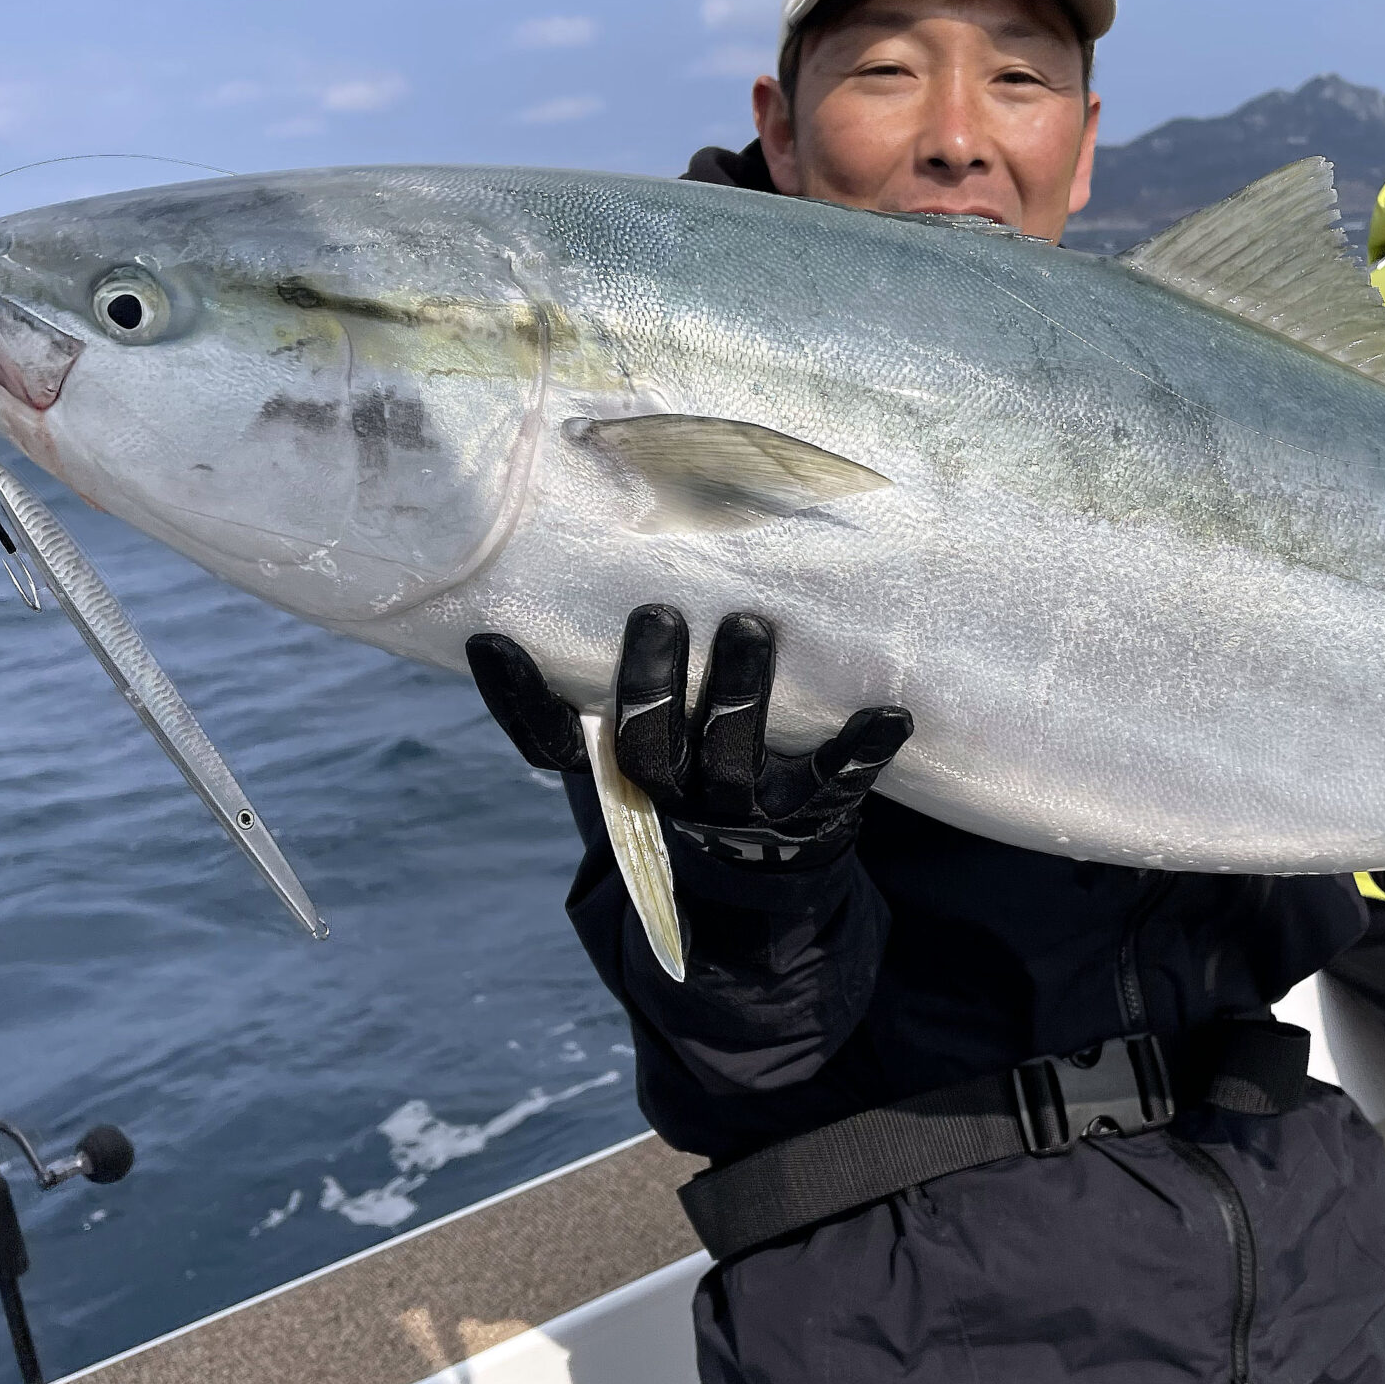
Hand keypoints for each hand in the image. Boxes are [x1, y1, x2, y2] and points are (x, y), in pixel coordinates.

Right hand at [468, 606, 911, 869]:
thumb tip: (588, 528)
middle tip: (658, 613)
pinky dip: (861, 750)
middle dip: (649, 684)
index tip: (492, 638)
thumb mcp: (649, 714)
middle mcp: (670, 792)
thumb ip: (615, 657)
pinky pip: (835, 782)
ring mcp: (738, 805)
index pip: (551, 743)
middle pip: (645, 749)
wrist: (769, 855)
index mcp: (618, 765)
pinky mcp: (808, 810)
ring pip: (729, 757)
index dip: (519, 700)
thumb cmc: (694, 745)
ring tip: (749, 626)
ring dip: (739, 692)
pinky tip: (891, 713)